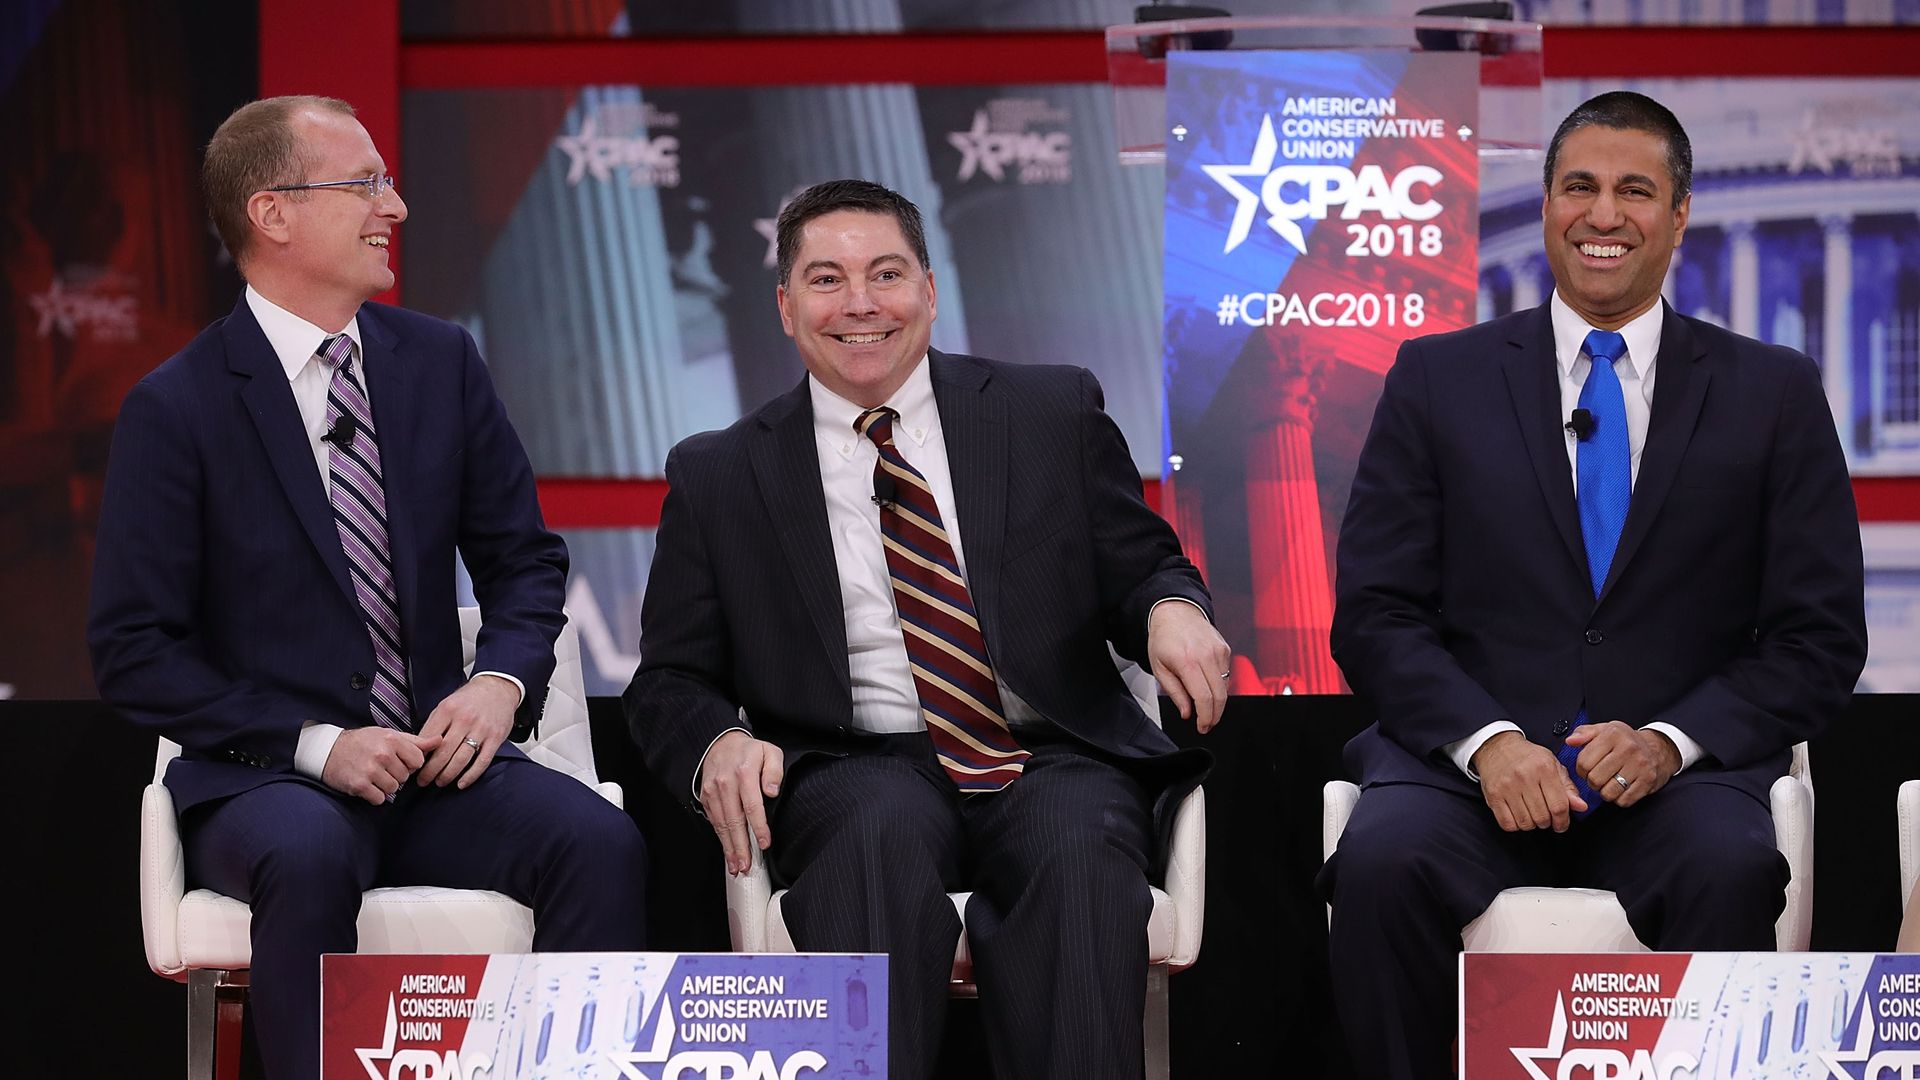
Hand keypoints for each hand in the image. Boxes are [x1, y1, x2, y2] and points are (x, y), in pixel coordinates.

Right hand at [322, 727, 439, 804]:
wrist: (328, 751)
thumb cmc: (363, 742)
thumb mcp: (388, 735)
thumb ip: (415, 741)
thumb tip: (440, 740)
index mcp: (392, 739)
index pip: (418, 761)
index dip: (409, 763)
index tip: (397, 760)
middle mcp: (383, 754)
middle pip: (406, 776)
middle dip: (396, 774)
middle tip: (381, 767)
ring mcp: (370, 770)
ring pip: (394, 789)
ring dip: (385, 786)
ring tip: (373, 775)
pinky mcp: (359, 785)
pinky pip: (379, 799)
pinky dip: (374, 795)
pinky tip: (366, 784)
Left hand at [414, 674, 517, 788]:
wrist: (497, 688)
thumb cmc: (469, 699)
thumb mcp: (446, 705)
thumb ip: (434, 725)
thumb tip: (420, 749)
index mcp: (448, 710)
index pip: (428, 739)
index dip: (419, 756)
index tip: (413, 766)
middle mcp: (464, 719)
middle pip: (443, 752)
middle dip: (430, 771)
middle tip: (423, 781)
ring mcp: (481, 729)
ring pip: (461, 759)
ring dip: (447, 775)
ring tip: (439, 782)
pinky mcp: (495, 738)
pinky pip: (482, 761)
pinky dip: (471, 775)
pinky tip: (462, 783)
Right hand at [699, 731, 784, 875]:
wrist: (720, 743)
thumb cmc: (749, 751)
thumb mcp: (770, 752)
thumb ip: (774, 771)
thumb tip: (772, 792)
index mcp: (744, 773)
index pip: (752, 805)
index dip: (758, 827)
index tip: (764, 844)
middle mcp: (725, 784)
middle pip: (734, 820)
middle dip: (740, 846)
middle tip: (747, 865)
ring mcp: (713, 792)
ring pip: (722, 824)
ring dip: (729, 847)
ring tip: (737, 866)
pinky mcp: (705, 797)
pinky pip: (714, 821)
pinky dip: (720, 839)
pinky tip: (727, 852)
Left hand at [1146, 600, 1232, 733]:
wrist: (1175, 612)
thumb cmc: (1164, 639)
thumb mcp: (1159, 668)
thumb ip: (1175, 692)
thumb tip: (1187, 712)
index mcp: (1187, 661)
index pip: (1204, 698)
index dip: (1205, 718)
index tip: (1202, 727)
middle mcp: (1206, 655)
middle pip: (1220, 696)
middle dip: (1215, 715)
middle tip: (1207, 724)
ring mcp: (1219, 651)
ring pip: (1225, 687)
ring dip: (1217, 701)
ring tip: (1203, 705)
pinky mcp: (1225, 649)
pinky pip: (1226, 675)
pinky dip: (1218, 685)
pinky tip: (1206, 684)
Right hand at [1472, 730, 1587, 832]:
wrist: (1497, 746)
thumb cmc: (1527, 756)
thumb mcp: (1553, 765)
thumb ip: (1568, 787)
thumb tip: (1581, 806)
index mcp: (1544, 768)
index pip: (1559, 806)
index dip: (1563, 821)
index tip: (1561, 824)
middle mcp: (1525, 776)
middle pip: (1542, 817)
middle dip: (1547, 822)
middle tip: (1545, 816)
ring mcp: (1507, 786)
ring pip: (1525, 823)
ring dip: (1531, 824)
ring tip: (1531, 814)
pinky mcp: (1493, 795)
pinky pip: (1507, 823)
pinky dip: (1515, 825)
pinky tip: (1518, 815)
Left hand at [1567, 721, 1680, 808]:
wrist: (1657, 749)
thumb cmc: (1625, 741)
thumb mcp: (1604, 730)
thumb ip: (1584, 733)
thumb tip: (1570, 741)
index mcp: (1612, 735)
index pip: (1584, 762)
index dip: (1581, 770)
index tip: (1587, 769)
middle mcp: (1628, 749)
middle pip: (1595, 779)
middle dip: (1592, 782)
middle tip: (1598, 777)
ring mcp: (1640, 766)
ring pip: (1608, 792)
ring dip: (1605, 792)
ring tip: (1609, 783)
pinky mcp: (1648, 781)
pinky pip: (1624, 801)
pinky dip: (1619, 799)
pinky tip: (1621, 788)